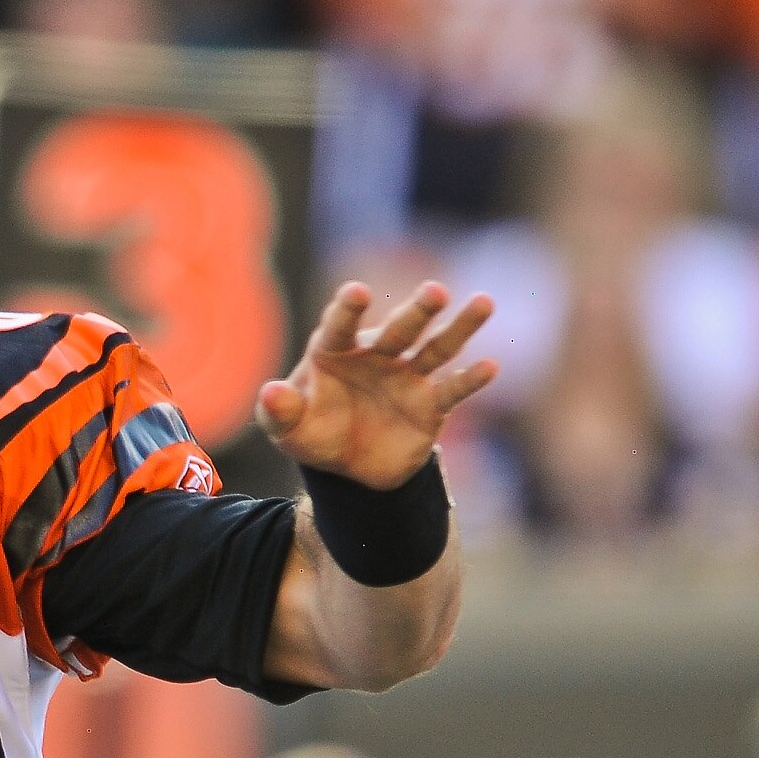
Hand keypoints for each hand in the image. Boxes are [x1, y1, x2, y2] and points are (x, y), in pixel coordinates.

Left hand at [257, 281, 496, 488]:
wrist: (349, 466)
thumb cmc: (313, 433)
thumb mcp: (287, 428)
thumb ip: (278, 411)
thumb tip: (268, 392)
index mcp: (336, 350)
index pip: (340, 326)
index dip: (348, 310)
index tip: (357, 293)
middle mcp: (377, 355)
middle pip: (399, 329)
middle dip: (418, 311)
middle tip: (436, 291)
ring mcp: (408, 376)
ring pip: (436, 348)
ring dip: (459, 328)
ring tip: (483, 303)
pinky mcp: (431, 403)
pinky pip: (452, 390)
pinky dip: (470, 379)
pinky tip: (490, 366)